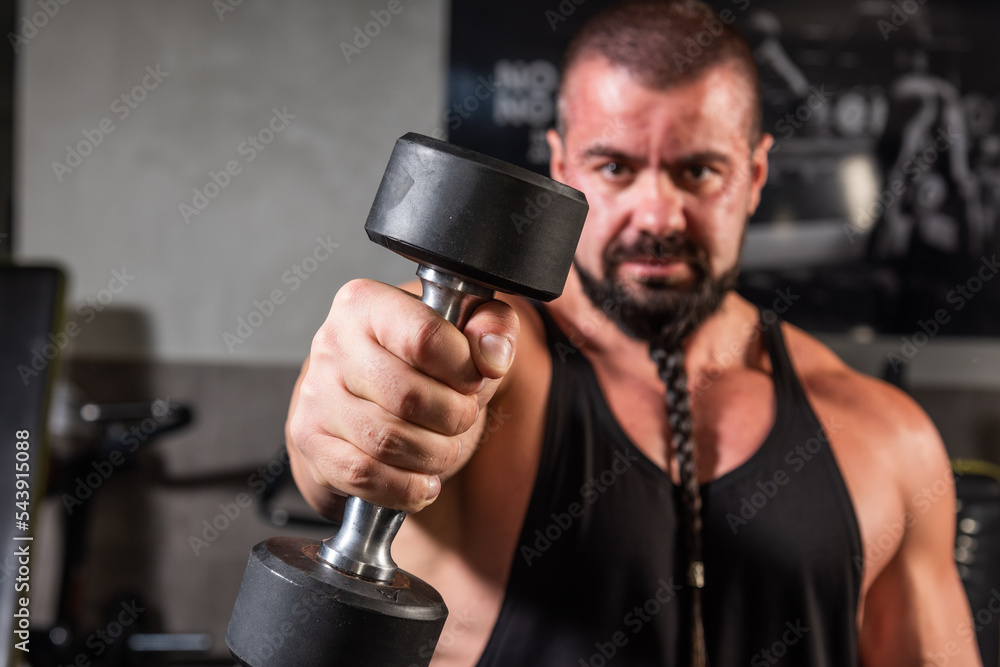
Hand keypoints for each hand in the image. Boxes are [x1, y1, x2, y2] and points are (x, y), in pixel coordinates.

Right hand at [288, 279, 518, 512]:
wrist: (370, 393)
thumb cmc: (421, 360)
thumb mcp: (466, 330)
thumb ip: (494, 326)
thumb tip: (492, 356)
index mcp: (366, 303)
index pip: (424, 338)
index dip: (463, 370)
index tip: (473, 378)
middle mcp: (332, 343)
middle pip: (408, 396)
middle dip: (453, 417)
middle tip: (461, 416)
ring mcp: (315, 394)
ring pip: (385, 441)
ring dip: (433, 455)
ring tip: (444, 447)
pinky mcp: (310, 440)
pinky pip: (362, 475)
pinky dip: (404, 487)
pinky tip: (423, 480)